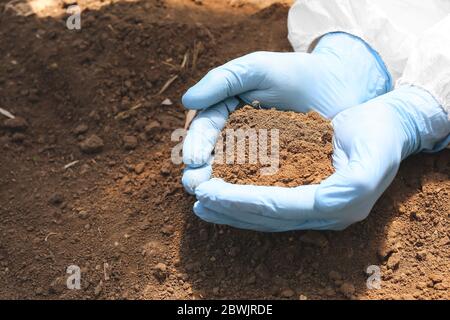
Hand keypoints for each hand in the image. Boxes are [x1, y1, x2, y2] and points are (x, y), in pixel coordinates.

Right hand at [182, 32, 390, 192]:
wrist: (340, 86)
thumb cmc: (298, 72)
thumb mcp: (257, 69)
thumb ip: (222, 80)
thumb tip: (188, 101)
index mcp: (227, 112)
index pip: (205, 129)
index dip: (197, 144)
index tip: (194, 159)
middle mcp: (239, 137)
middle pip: (214, 157)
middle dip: (203, 173)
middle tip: (195, 186)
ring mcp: (259, 157)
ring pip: (235, 175)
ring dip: (221, 189)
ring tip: (210, 199)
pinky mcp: (281, 172)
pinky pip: (263, 184)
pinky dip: (251, 195)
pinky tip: (243, 206)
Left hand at [191, 86, 449, 230]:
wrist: (388, 129)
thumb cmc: (380, 135)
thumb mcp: (374, 157)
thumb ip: (353, 182)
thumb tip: (320, 202)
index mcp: (338, 205)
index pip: (279, 207)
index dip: (241, 202)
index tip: (208, 193)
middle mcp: (324, 215)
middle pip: (267, 216)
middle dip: (230, 209)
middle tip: (198, 199)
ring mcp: (316, 209)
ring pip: (266, 215)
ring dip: (233, 210)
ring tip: (202, 204)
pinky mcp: (308, 197)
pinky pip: (271, 203)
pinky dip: (245, 201)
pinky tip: (224, 196)